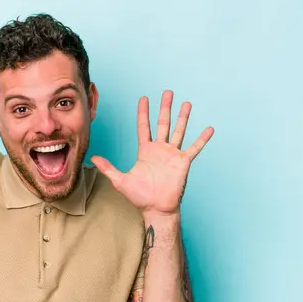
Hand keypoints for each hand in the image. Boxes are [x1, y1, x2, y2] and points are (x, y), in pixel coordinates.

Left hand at [91, 90, 213, 215]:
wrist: (156, 209)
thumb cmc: (140, 197)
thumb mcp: (120, 181)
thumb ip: (108, 168)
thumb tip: (93, 158)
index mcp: (145, 151)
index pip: (144, 127)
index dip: (143, 113)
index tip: (144, 98)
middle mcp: (160, 150)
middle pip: (163, 123)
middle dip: (164, 108)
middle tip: (167, 92)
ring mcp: (172, 155)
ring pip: (179, 131)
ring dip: (183, 117)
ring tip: (186, 103)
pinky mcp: (183, 162)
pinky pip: (194, 148)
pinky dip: (202, 139)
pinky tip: (209, 129)